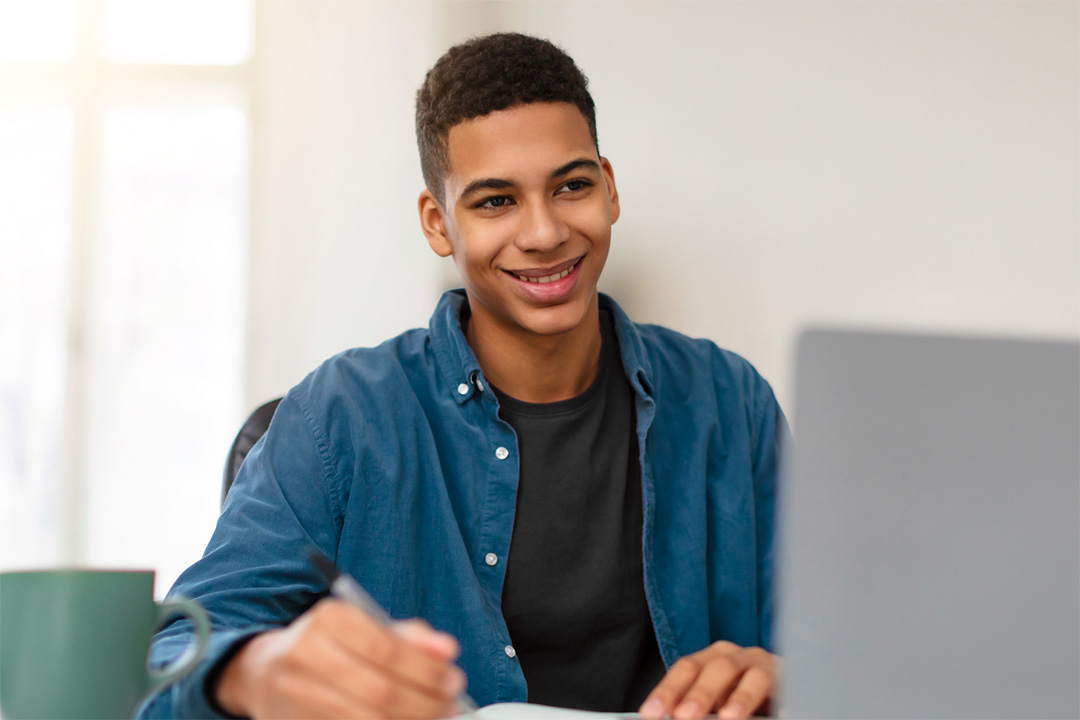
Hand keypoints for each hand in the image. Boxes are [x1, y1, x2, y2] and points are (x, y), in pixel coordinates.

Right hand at [215, 599, 466, 718]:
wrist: (266, 672)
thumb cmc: (327, 647)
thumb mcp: (363, 626)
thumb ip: (407, 637)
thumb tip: (446, 650)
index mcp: (328, 619)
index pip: (386, 649)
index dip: (426, 669)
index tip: (453, 678)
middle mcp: (306, 656)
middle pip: (381, 691)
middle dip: (426, 702)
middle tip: (450, 704)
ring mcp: (297, 696)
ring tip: (433, 716)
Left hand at [638, 641, 778, 719]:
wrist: (779, 686)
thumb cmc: (737, 695)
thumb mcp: (714, 700)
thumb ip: (697, 708)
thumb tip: (673, 719)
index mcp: (710, 659)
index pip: (685, 668)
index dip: (668, 690)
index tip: (650, 713)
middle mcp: (735, 656)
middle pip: (715, 667)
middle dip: (699, 693)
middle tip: (683, 716)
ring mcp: (761, 664)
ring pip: (752, 675)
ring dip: (739, 698)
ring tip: (727, 718)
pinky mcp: (785, 678)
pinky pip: (780, 687)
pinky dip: (776, 703)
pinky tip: (770, 714)